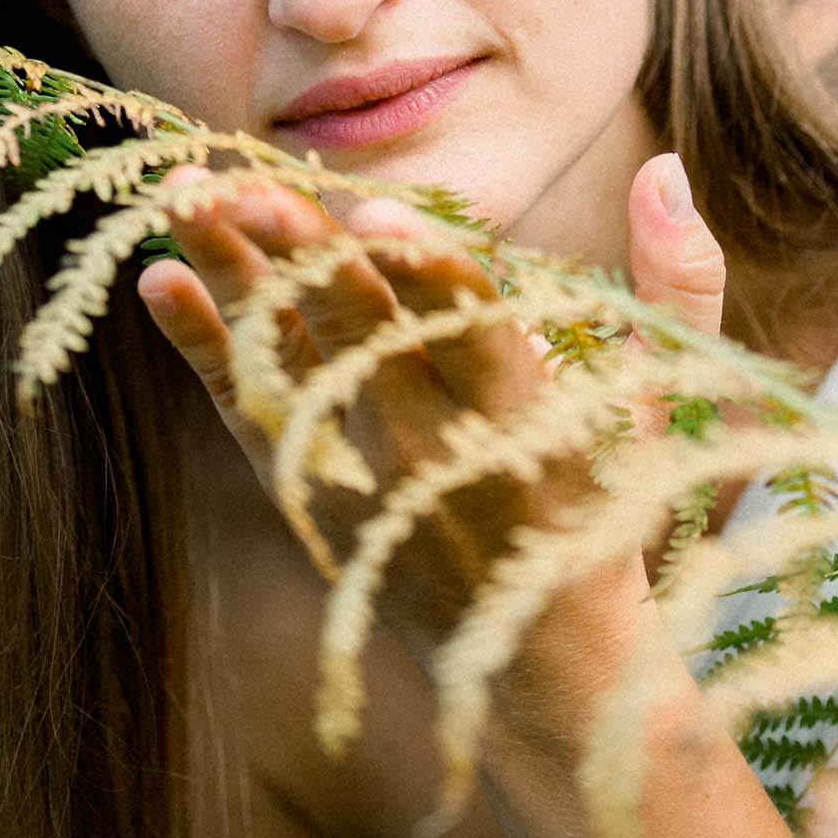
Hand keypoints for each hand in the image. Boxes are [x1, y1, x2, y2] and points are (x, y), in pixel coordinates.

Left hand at [137, 151, 726, 663]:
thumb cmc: (622, 509)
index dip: (425, 272)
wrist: (549, 674)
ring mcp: (363, 477)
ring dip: (233, 275)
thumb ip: (679, 282)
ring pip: (288, 358)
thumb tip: (664, 163)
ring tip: (182, 197)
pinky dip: (201, 347)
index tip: (375, 215)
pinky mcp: (311, 494)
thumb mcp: (675, 402)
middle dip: (297, 252)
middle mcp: (438, 450)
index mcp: (534, 421)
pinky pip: (245, 414)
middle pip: (359, 332)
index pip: (473, 333)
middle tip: (238, 178)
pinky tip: (159, 278)